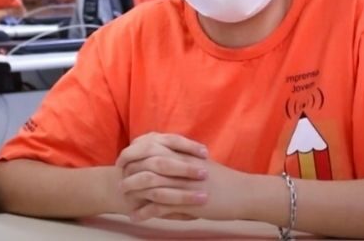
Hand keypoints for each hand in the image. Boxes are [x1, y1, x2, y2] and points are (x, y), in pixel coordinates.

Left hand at [117, 135, 252, 221]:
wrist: (244, 193)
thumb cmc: (222, 180)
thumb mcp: (199, 163)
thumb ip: (180, 160)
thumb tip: (162, 161)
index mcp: (182, 152)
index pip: (150, 146)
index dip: (133, 153)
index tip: (123, 162)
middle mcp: (181, 164)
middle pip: (145, 163)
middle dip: (128, 172)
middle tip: (119, 181)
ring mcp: (183, 182)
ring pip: (149, 184)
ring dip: (134, 192)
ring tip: (124, 200)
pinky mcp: (188, 201)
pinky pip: (160, 206)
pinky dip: (145, 212)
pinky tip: (137, 217)